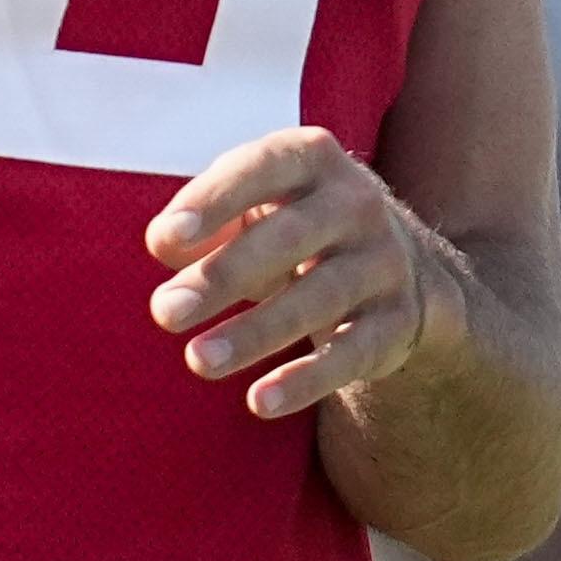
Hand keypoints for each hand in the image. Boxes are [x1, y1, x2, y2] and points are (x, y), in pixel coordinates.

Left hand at [147, 127, 450, 419]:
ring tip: (198, 361)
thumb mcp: (250, 209)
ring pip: (319, 298)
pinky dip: (306, 379)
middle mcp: (357, 203)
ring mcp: (384, 262)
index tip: (164, 241)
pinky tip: (259, 402)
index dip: (214, 201)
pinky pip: (351, 353)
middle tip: (163, 312)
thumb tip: (164, 244)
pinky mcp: (397, 321)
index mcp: (313, 159)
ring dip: (255, 332)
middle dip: (224, 275)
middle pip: (289, 237)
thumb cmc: (292, 227)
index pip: (262, 168)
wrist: (396, 265)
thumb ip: (204, 223)